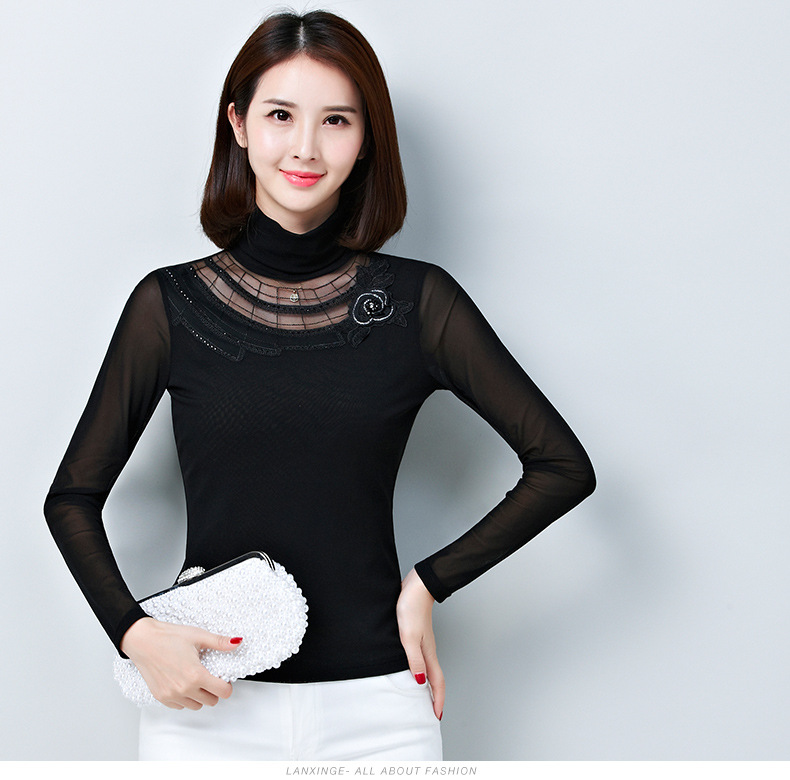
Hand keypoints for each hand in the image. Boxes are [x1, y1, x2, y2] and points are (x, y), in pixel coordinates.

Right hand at [120, 617, 240, 709]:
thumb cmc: (168, 637)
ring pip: (196, 706)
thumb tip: (237, 642)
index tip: (223, 678)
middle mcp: (184, 689)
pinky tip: (184, 684)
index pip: (222, 692)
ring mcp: (171, 695)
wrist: (142, 640)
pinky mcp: (161, 697)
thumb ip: (219, 642)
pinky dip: (185, 699)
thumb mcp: (198, 636)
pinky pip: (180, 706)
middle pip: (211, 701)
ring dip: (200, 696)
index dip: (227, 685)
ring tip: (196, 679)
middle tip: (209, 676)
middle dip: (214, 690)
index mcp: (195, 675)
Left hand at [396, 568, 443, 719]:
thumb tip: (420, 682)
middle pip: (434, 678)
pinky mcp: (417, 634)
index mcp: (428, 652)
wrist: (416, 585)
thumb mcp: (409, 636)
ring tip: (421, 696)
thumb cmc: (411, 607)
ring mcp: (423, 642)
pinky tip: (411, 668)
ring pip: (428, 668)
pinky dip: (419, 669)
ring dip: (427, 684)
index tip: (436, 716)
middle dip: (435, 696)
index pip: (436, 682)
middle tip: (431, 712)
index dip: (438, 700)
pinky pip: (420, 658)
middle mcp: (428, 649)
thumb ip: (414, 659)